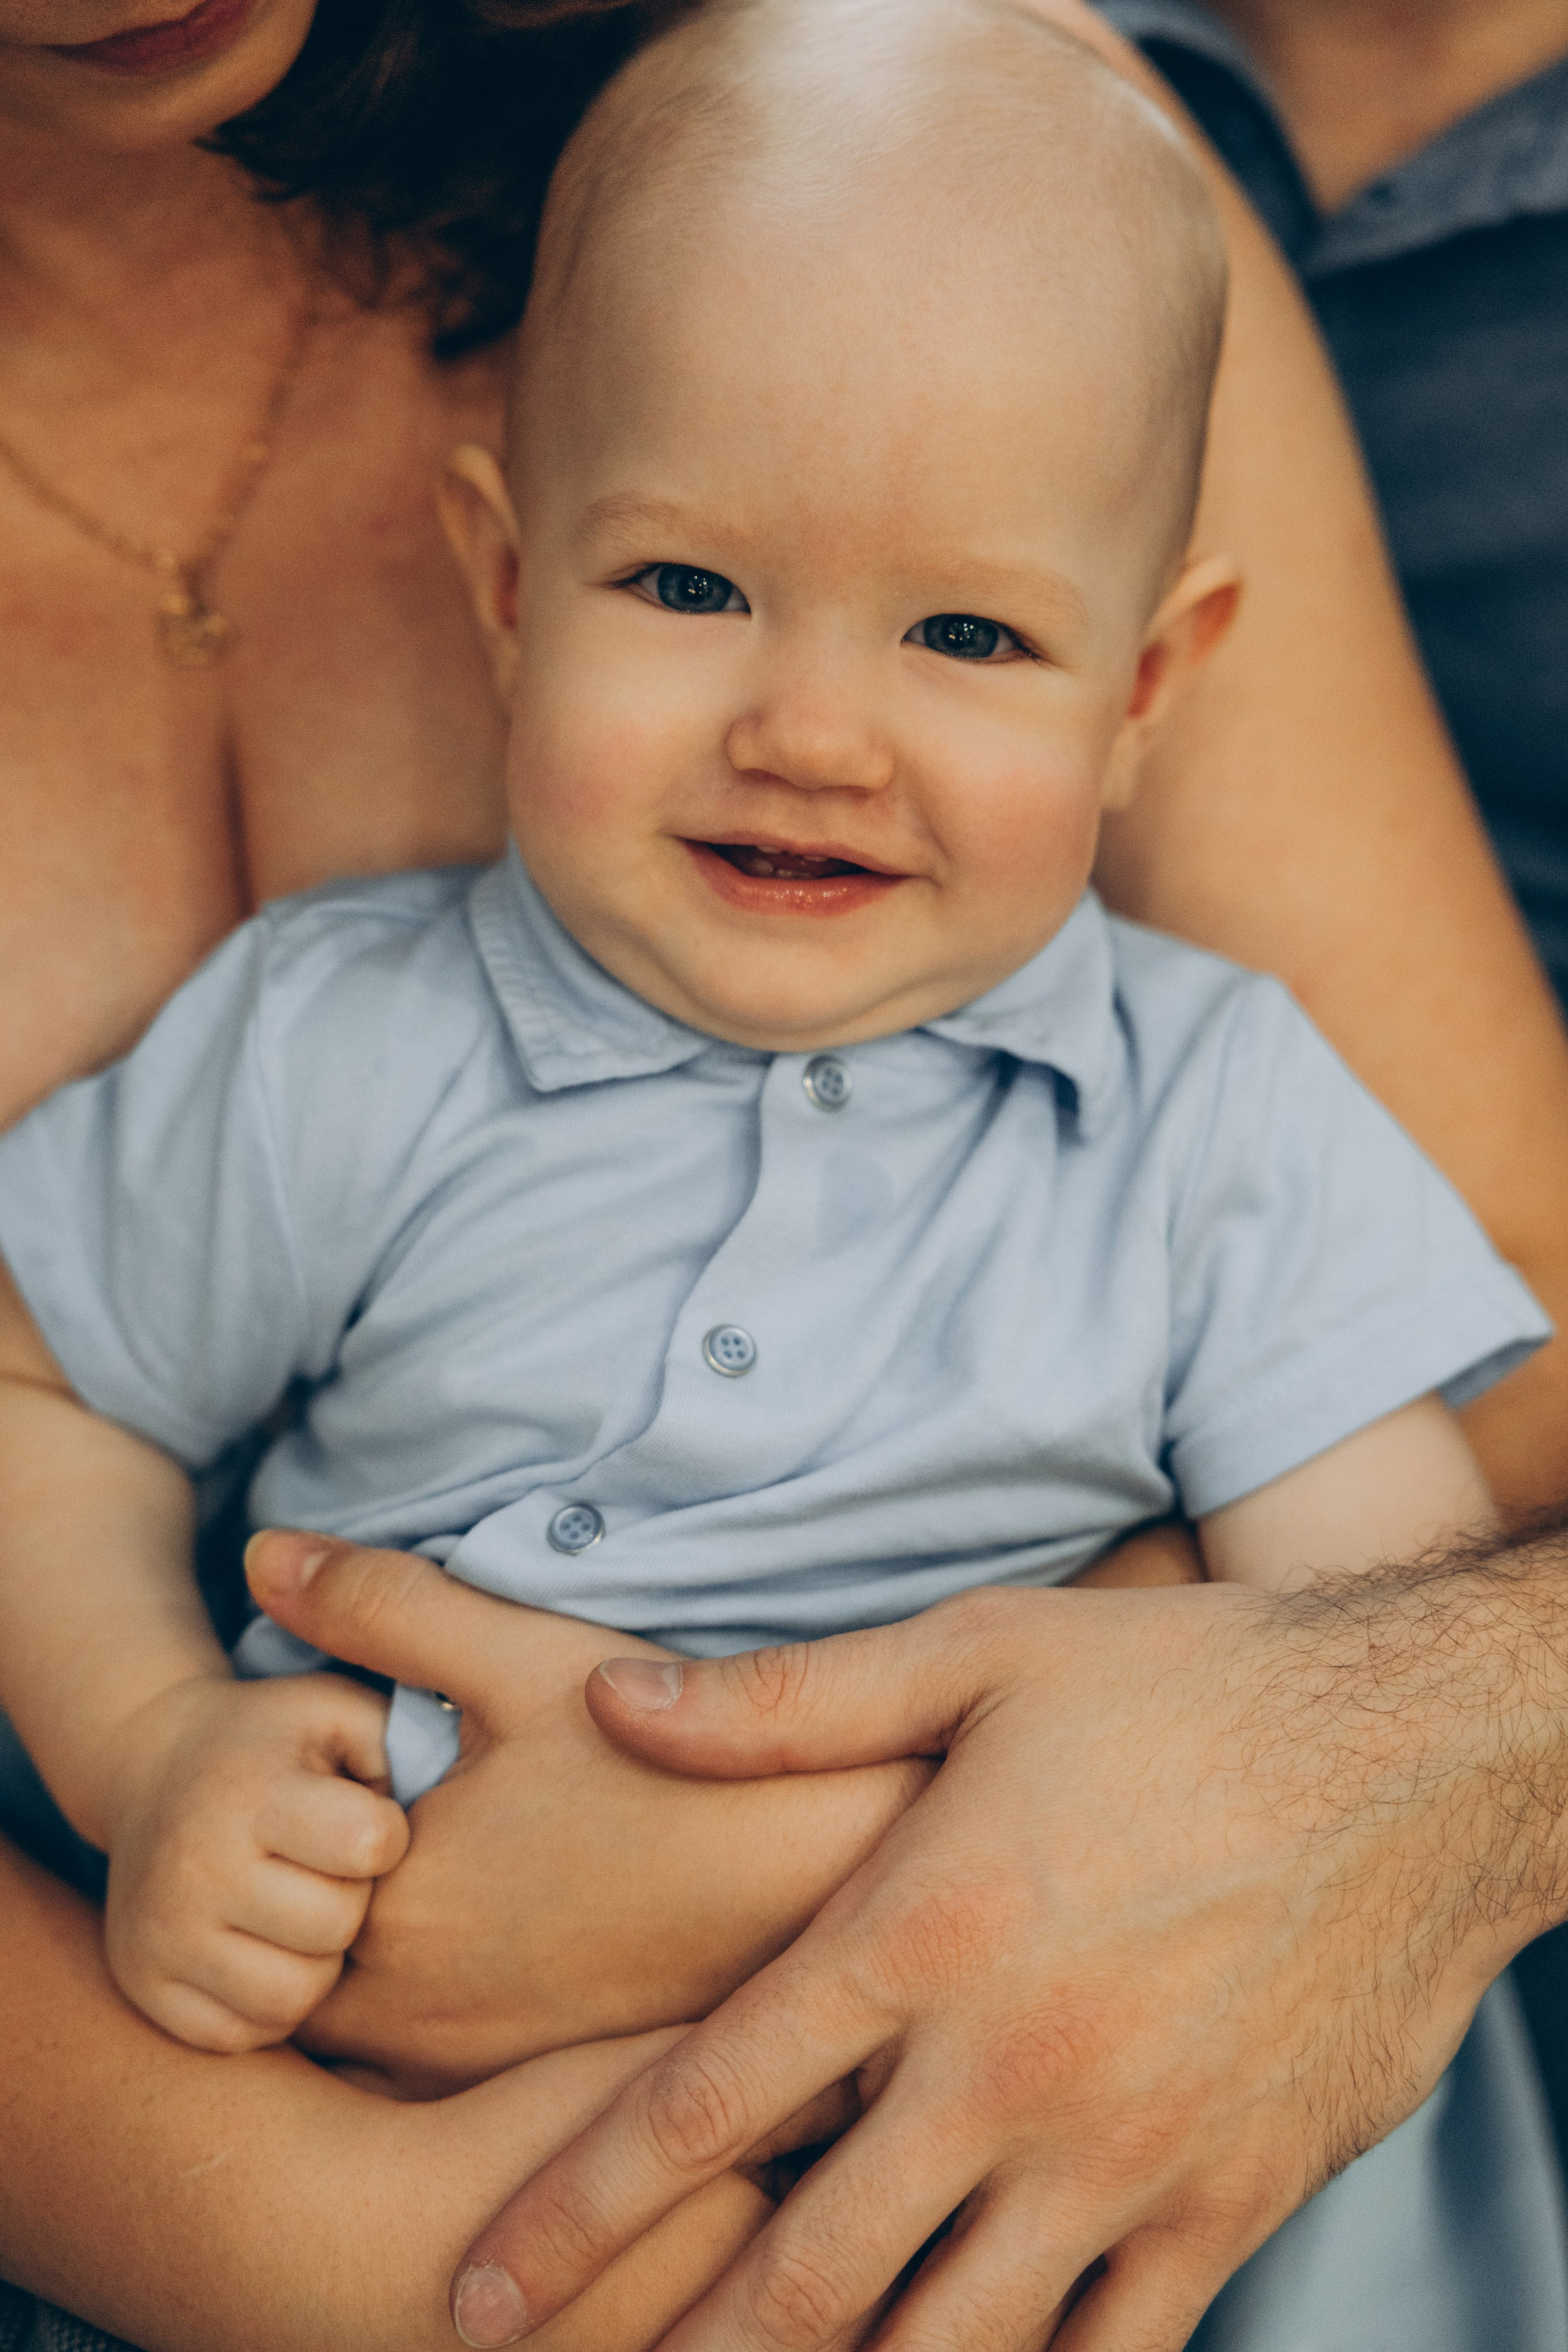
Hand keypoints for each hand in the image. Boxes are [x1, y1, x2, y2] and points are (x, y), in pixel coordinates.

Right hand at [99, 1669, 407, 2051]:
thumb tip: (444, 1808)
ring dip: (317, 1962)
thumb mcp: (335, 1709)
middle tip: (329, 1870)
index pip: (366, 1844)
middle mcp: (195, 1868)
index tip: (365, 1817)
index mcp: (249, 1792)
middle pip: (334, 1927)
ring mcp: (162, 1936)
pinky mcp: (145, 1987)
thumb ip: (398, 1741)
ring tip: (302, 1912)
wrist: (153, 1768)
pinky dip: (270, 2004)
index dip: (386, 1834)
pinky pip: (243, 2034)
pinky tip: (268, 1949)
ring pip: (290, 1999)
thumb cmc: (272, 1743)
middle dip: (352, 1900)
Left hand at [244, 1532, 930, 2094]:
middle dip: (302, 1894)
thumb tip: (258, 1554)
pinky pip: (428, 2061)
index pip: (248, 1888)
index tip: (334, 1769)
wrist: (826, 1872)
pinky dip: (431, 2000)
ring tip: (442, 1866)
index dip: (272, 1822)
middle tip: (378, 1814)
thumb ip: (383, 1607)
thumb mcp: (521, 1656)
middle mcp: (418, 2015)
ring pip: (355, 2023)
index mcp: (393, 1911)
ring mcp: (480, 2062)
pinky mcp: (540, 2081)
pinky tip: (501, 1923)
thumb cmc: (676, 1762)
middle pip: (288, 1964)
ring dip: (366, 1955)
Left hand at [449, 1579, 1527, 2351]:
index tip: (480, 2289)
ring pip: (943, 2347)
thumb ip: (784, 1703)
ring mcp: (1125, 2159)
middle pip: (805, 2274)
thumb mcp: (979, 1654)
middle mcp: (1009, 2071)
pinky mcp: (1229, 2204)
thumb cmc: (1187, 1688)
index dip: (572, 2213)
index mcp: (925, 1933)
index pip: (705, 2104)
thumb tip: (615, 1706)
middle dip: (681, 2350)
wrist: (1418, 1751)